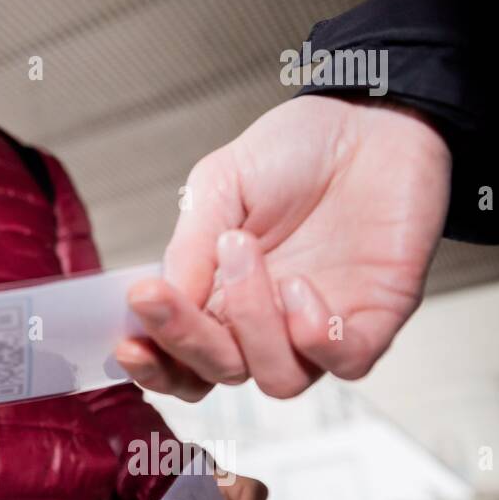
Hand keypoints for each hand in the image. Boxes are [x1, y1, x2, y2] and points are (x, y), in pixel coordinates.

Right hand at [114, 95, 450, 400]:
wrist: (369, 121)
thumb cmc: (292, 153)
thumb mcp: (217, 186)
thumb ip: (189, 248)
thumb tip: (162, 302)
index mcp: (216, 296)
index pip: (178, 358)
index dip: (152, 365)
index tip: (126, 342)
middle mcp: (263, 322)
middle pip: (217, 374)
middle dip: (185, 342)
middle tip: (164, 296)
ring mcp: (316, 326)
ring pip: (276, 379)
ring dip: (251, 325)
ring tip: (243, 252)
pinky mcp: (372, 320)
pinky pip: (344, 362)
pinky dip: (315, 335)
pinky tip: (301, 285)